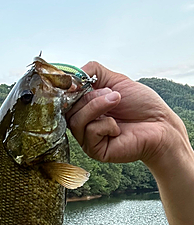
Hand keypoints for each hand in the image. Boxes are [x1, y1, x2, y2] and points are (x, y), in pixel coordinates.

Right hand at [66, 61, 187, 166]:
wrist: (160, 125)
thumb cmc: (141, 105)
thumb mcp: (115, 81)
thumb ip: (93, 73)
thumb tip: (72, 74)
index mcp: (85, 109)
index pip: (65, 100)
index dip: (69, 90)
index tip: (77, 82)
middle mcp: (84, 125)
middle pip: (68, 110)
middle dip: (89, 97)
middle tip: (112, 94)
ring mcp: (88, 139)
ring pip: (76, 121)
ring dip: (97, 107)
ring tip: (116, 101)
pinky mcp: (95, 151)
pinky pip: (89, 132)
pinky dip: (106, 125)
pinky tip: (118, 129)